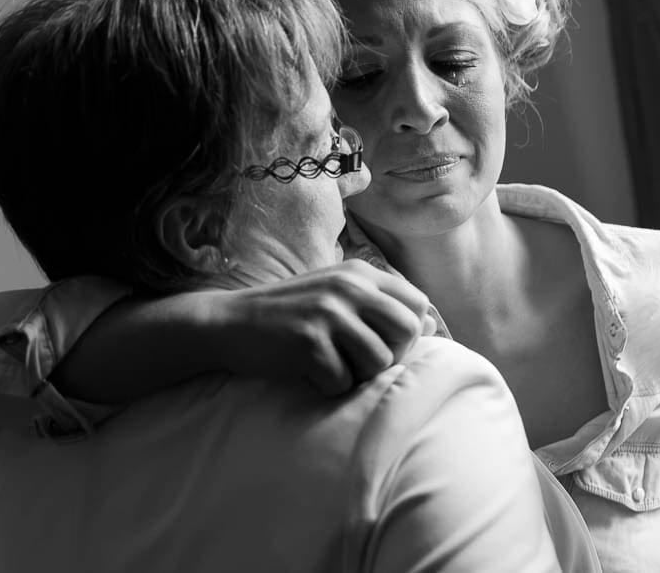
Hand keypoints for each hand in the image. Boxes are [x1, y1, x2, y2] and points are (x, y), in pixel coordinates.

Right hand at [209, 259, 434, 395]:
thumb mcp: (336, 295)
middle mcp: (348, 287)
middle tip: (361, 361)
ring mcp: (328, 314)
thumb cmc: (289, 314)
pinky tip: (309, 372)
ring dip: (358, 374)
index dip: (409, 332)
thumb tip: (431, 325)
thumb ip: (380, 304)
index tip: (383, 343)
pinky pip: (343, 382)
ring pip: (379, 362)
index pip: (417, 304)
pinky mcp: (308, 343)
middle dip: (392, 356)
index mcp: (359, 273)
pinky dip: (329, 386)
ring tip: (332, 365)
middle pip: (407, 332)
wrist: (228, 324)